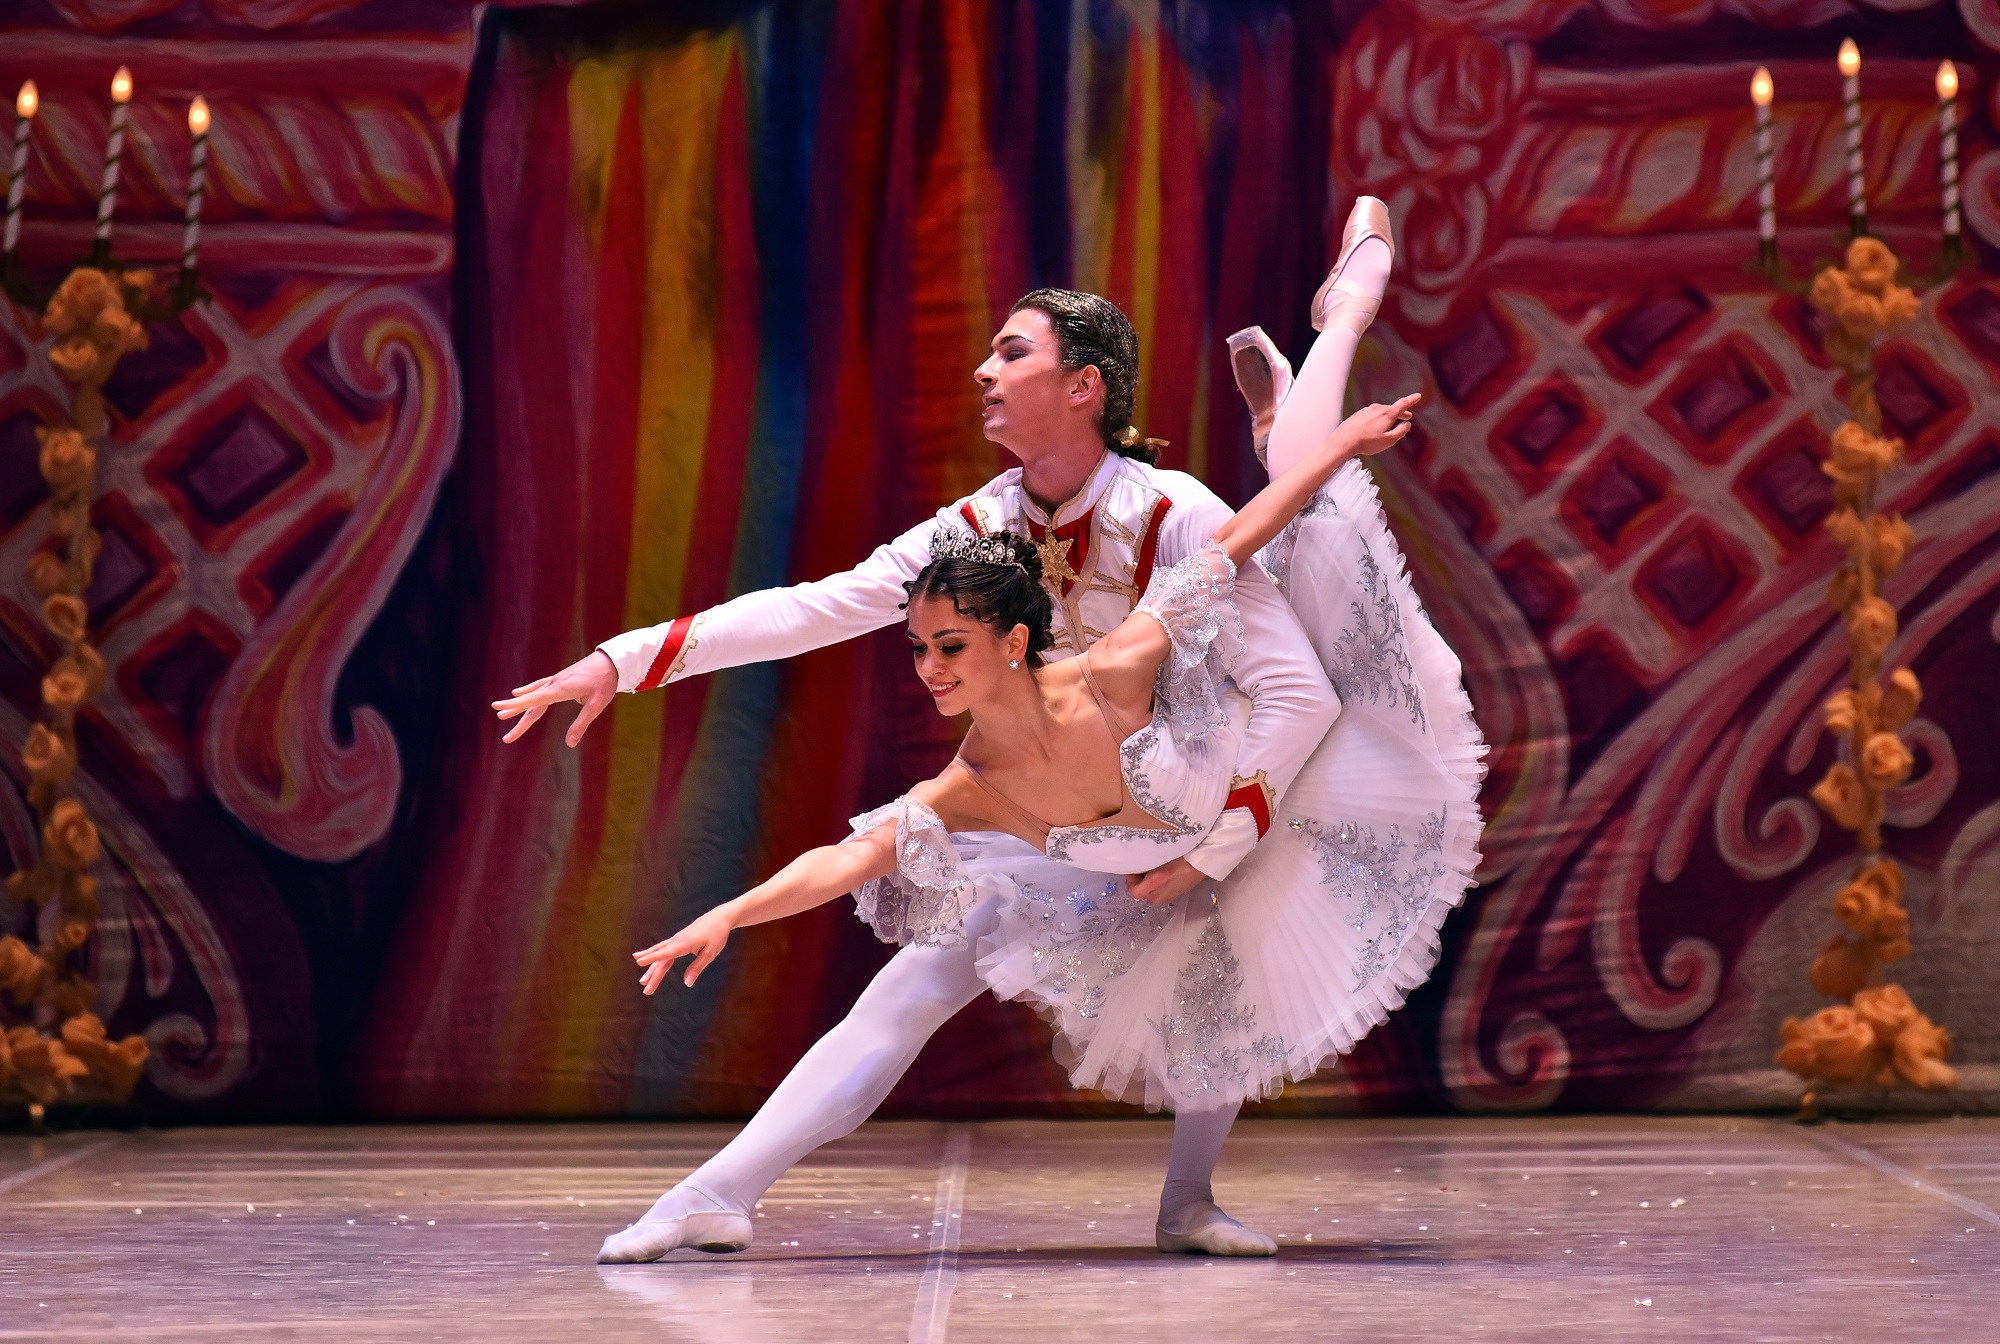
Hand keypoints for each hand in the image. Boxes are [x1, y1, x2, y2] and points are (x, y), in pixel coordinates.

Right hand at [492, 649, 617, 746]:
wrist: (610, 661)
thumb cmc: (604, 683)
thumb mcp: (595, 706)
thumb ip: (581, 724)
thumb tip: (570, 744)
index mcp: (560, 690)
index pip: (533, 700)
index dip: (515, 706)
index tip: (498, 709)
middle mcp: (554, 684)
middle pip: (530, 702)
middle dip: (515, 713)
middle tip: (501, 723)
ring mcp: (555, 680)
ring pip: (532, 695)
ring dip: (518, 705)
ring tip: (503, 714)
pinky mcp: (559, 678)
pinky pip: (538, 686)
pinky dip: (527, 691)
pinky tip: (519, 693)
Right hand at [634, 906, 735, 992]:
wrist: (719, 917)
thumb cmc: (717, 934)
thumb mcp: (710, 953)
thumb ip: (697, 967)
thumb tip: (687, 984)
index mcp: (684, 944)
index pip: (666, 953)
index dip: (652, 958)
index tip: (639, 962)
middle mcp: (677, 941)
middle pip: (661, 960)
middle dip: (652, 974)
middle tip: (645, 989)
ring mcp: (676, 940)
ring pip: (660, 955)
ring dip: (651, 968)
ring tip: (643, 981)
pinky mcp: (677, 940)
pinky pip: (663, 950)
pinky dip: (654, 956)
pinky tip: (646, 959)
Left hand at [1128, 857, 1209, 906]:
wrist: (1202, 862)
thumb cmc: (1184, 855)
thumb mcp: (1162, 855)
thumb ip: (1147, 862)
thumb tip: (1135, 863)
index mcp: (1157, 881)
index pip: (1134, 891)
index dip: (1130, 881)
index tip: (1132, 869)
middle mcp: (1160, 893)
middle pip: (1141, 893)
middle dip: (1138, 882)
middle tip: (1141, 868)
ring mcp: (1167, 897)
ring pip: (1149, 894)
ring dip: (1146, 885)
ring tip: (1151, 871)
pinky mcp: (1173, 897)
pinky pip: (1158, 894)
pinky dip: (1155, 887)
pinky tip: (1161, 876)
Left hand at [1333, 392, 1420, 457]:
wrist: (1343, 441)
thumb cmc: (1366, 442)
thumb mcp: (1389, 440)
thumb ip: (1401, 431)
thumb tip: (1407, 424)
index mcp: (1387, 414)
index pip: (1403, 404)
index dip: (1412, 400)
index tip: (1417, 396)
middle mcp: (1377, 408)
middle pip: (1392, 409)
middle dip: (1400, 413)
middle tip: (1406, 417)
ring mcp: (1367, 410)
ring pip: (1381, 412)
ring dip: (1387, 418)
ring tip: (1387, 428)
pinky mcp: (1359, 414)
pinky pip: (1372, 415)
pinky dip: (1376, 420)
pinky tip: (1372, 430)